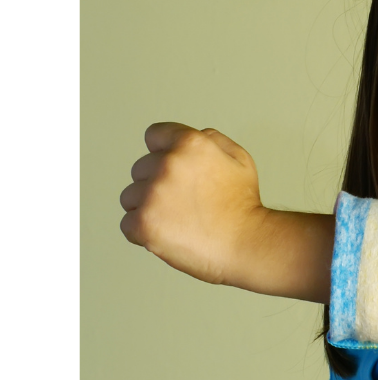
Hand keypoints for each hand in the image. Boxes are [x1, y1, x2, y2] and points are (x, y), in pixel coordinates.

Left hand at [119, 123, 267, 285]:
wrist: (247, 243)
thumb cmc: (244, 206)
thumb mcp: (239, 158)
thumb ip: (212, 140)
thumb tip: (189, 137)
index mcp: (190, 144)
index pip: (155, 135)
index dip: (164, 152)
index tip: (174, 170)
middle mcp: (167, 164)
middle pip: (140, 169)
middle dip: (156, 183)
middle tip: (184, 201)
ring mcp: (152, 194)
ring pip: (130, 197)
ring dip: (148, 208)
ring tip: (178, 219)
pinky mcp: (143, 222)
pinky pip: (127, 224)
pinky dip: (144, 231)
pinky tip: (169, 233)